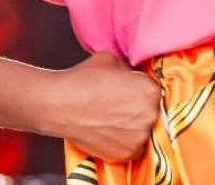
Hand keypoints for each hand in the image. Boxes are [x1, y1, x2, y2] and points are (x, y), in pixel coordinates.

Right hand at [43, 52, 160, 161]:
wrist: (59, 104)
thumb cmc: (83, 79)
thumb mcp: (112, 60)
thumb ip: (129, 69)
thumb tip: (133, 76)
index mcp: (150, 91)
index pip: (155, 90)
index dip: (141, 88)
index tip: (130, 89)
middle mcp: (149, 116)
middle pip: (152, 111)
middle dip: (138, 107)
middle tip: (119, 103)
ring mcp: (138, 138)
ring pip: (143, 130)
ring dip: (132, 124)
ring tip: (112, 116)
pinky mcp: (126, 153)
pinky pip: (133, 146)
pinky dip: (124, 140)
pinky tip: (109, 129)